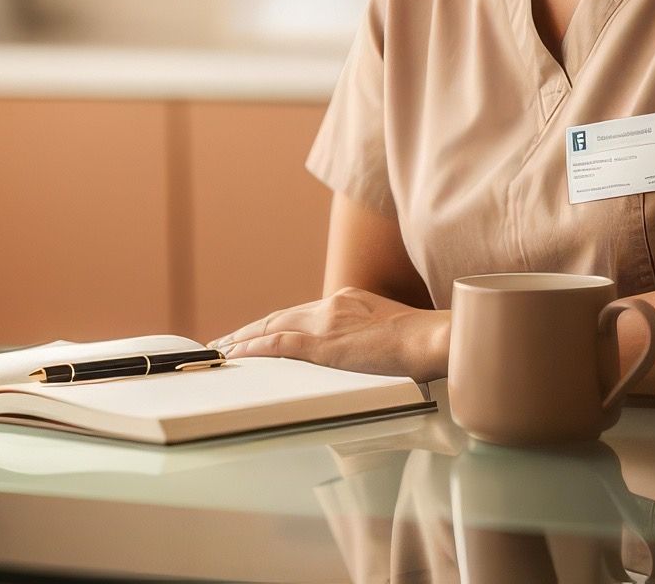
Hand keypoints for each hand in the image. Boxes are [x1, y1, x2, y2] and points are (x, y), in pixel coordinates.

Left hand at [206, 287, 451, 382]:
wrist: (433, 339)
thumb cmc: (424, 342)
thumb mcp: (391, 331)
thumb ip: (370, 337)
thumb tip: (367, 353)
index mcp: (348, 300)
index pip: (301, 313)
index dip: (276, 323)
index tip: (259, 331)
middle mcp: (331, 305)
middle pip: (280, 317)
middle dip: (251, 329)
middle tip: (227, 340)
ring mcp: (325, 323)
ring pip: (271, 327)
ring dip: (243, 339)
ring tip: (222, 349)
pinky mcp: (323, 344)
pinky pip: (277, 344)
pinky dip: (253, 348)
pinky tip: (237, 354)